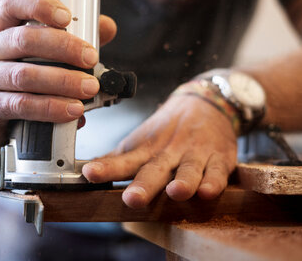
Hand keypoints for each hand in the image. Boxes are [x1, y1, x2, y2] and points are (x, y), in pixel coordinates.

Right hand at [0, 0, 115, 149]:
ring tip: (88, 88)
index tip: (67, 17)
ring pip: (24, 75)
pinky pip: (20, 105)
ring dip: (63, 81)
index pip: (11, 4)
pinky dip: (51, 108)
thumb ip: (74, 39)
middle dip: (64, 47)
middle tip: (91, 58)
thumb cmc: (21, 81)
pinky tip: (72, 111)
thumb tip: (106, 27)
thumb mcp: (42, 56)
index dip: (39, 6)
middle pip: (23, 39)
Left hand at [82, 94, 237, 207]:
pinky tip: (207, 191)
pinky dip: (214, 182)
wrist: (206, 102)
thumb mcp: (140, 142)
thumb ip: (116, 160)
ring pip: (189, 170)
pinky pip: (218, 172)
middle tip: (133, 198)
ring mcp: (194, 155)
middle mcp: (168, 153)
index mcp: (146, 151)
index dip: (106, 169)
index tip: (90, 174)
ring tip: (176, 192)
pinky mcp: (219, 158)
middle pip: (155, 170)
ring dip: (183, 181)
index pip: (122, 161)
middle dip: (144, 185)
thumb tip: (83, 173)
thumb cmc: (167, 131)